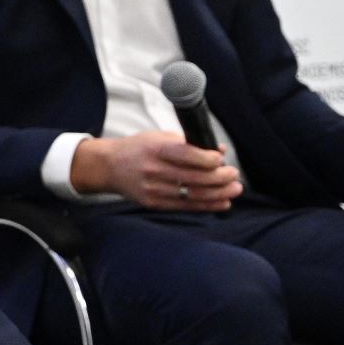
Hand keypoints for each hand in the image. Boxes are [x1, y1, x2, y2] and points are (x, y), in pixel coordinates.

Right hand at [75, 130, 239, 210]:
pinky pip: (185, 206)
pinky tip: (222, 202)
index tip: (222, 159)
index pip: (188, 155)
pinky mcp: (154, 203)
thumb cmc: (138, 148)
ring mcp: (153, 189)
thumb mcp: (160, 137)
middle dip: (221, 178)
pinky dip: (207, 205)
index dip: (210, 159)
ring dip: (219, 194)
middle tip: (234, 175)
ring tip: (234, 189)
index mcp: (156, 149)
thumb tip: (219, 150)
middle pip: (195, 178)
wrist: (109, 166)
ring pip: (194, 195)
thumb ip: (189, 143)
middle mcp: (154, 170)